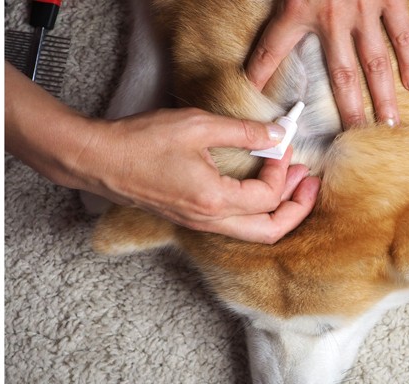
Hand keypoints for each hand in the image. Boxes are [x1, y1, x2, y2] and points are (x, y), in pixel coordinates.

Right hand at [81, 108, 320, 243]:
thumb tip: (277, 133)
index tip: (281, 144)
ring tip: (292, 183)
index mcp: (214, 201)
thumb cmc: (141, 142)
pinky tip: (258, 185)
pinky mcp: (191, 217)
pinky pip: (234, 224)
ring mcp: (199, 223)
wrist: (99, 161)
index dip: (283, 170)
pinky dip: (256, 209)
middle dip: (297, 209)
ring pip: (253, 232)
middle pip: (270, 233)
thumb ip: (244, 131)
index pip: (268, 197)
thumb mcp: (198, 126)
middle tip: (309, 183)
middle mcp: (209, 221)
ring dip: (278, 210)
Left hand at [246, 0, 408, 128]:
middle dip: (346, 110)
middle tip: (351, 139)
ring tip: (387, 124)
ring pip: (375, 61)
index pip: (273, 48)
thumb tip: (253, 37)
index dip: (261, 74)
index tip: (256, 101)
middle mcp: (333, 15)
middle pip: (340, 74)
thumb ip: (275, 10)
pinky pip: (402, 33)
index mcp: (300, 7)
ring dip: (382, 95)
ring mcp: (366, 8)